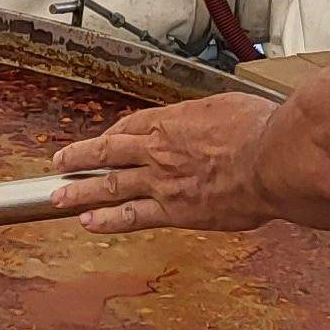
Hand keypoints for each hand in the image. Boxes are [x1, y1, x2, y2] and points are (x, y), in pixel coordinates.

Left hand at [51, 93, 282, 234]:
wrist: (271, 159)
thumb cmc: (261, 129)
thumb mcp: (231, 106)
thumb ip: (213, 116)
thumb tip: (217, 118)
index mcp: (172, 120)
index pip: (131, 125)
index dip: (113, 134)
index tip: (104, 139)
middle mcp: (158, 149)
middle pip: (108, 151)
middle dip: (79, 158)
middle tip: (59, 162)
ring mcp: (161, 181)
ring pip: (109, 184)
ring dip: (79, 190)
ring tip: (58, 196)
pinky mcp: (173, 211)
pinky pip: (131, 216)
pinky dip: (107, 219)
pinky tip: (88, 223)